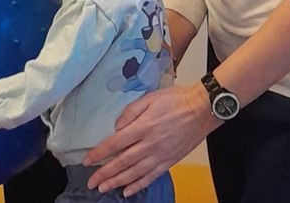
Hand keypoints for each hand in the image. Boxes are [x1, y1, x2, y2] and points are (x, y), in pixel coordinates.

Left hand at [82, 84, 217, 195]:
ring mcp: (160, 155)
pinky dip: (138, 185)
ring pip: (134, 173)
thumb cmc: (176, 100)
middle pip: (122, 162)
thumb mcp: (150, 98)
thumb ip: (131, 111)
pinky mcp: (169, 161)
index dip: (100, 153)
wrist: (201, 109)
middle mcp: (150, 144)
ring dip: (117, 182)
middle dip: (105, 173)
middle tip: (91, 182)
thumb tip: (117, 127)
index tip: (87, 161)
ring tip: (104, 188)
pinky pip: (151, 176)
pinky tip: (127, 191)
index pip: (115, 143)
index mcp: (143, 127)